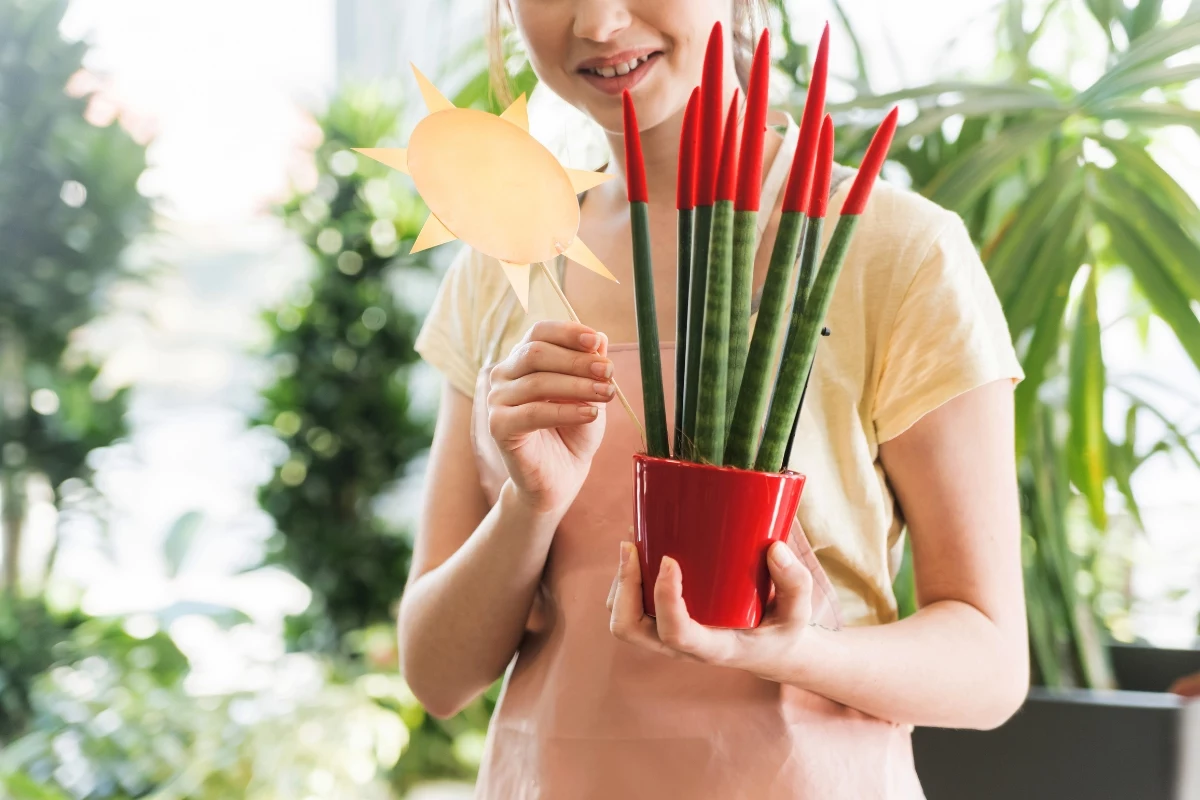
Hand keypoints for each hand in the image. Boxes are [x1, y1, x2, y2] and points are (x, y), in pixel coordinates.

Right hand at [487, 320, 614, 516]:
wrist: (561, 477)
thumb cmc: (573, 432)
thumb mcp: (589, 394)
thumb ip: (591, 367)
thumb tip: (599, 338)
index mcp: (523, 360)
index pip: (539, 332)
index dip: (566, 333)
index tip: (595, 341)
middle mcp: (504, 375)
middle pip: (535, 353)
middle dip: (576, 360)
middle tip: (608, 371)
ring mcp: (497, 400)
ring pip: (537, 383)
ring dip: (577, 386)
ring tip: (606, 394)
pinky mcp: (498, 426)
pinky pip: (533, 413)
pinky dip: (565, 411)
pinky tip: (590, 414)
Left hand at [607, 540, 813, 679]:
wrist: (768, 648)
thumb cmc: (780, 628)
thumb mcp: (797, 612)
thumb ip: (795, 583)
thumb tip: (775, 549)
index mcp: (712, 647)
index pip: (676, 633)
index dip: (665, 598)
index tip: (669, 559)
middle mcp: (680, 646)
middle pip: (629, 629)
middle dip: (624, 588)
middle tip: (633, 545)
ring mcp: (665, 636)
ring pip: (622, 617)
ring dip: (620, 582)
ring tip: (633, 541)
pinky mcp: (660, 621)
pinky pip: (628, 607)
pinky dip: (625, 580)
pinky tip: (639, 549)